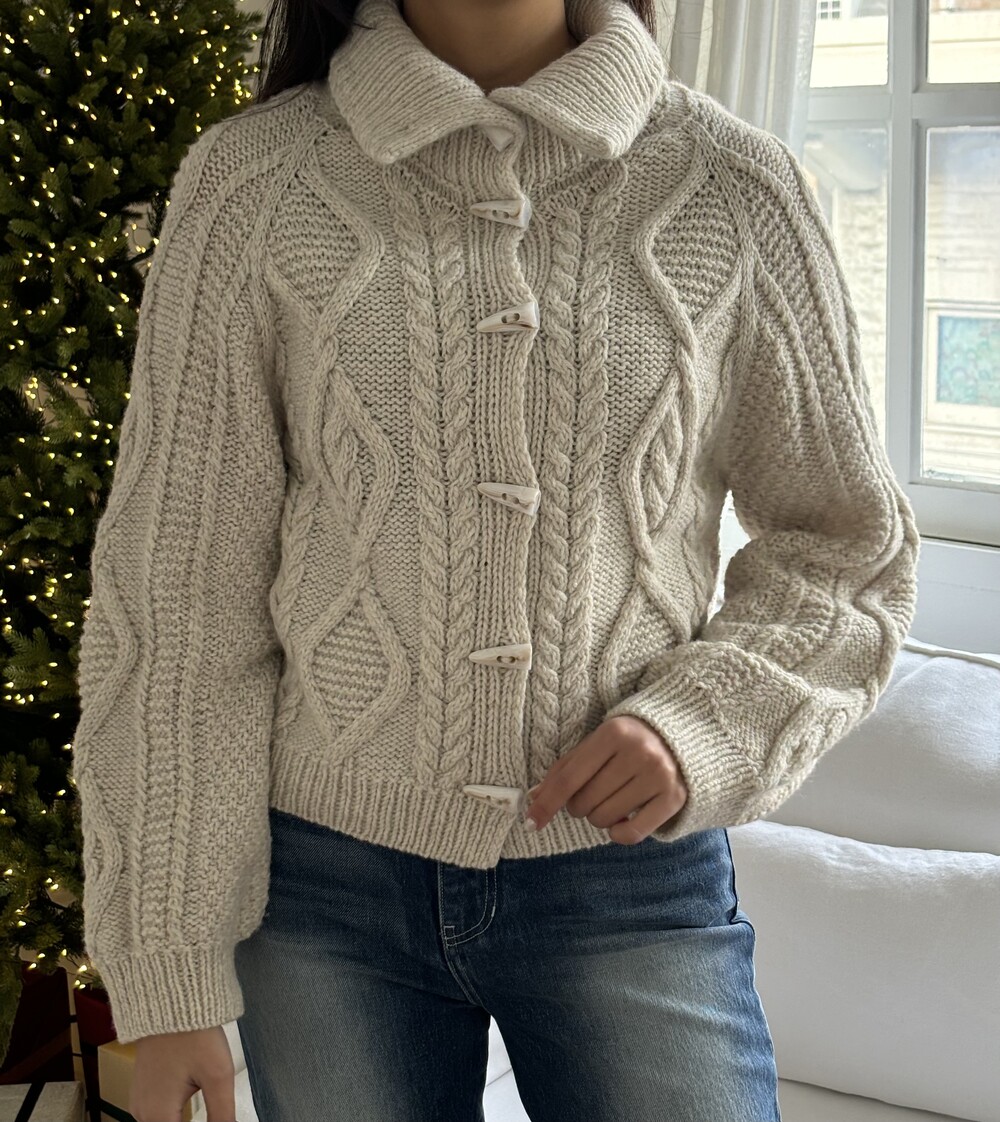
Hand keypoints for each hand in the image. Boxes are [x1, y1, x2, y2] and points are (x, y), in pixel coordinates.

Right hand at [130, 1025, 235, 1121]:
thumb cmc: (193, 1034)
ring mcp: (140, 1101)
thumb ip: (222, 1115)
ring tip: (207, 1113)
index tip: (218, 1119)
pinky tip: (191, 1112)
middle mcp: (142, 1113)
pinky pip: (156, 1115)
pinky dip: (173, 1118)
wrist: (171, 1001)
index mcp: (157, 1116)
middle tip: (217, 1115)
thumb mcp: (217, 1076)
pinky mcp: (143, 1090)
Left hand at [524, 715, 687, 843]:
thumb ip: (567, 768)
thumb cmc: (630, 740)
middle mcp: (639, 753)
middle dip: (578, 805)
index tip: (530, 822)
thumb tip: (534, 797)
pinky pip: (631, 834)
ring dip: (598, 817)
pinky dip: (617, 833)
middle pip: (584, 802)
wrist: (684, 735)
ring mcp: (659, 776)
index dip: (546, 803)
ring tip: (611, 799)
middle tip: (591, 792)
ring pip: (604, 819)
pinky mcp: (675, 798)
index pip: (569, 778)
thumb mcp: (598, 743)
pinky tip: (620, 820)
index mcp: (614, 733)